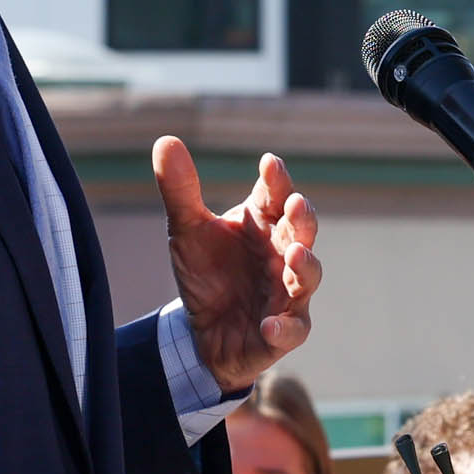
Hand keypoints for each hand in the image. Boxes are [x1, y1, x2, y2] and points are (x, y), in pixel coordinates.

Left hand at [156, 140, 320, 390]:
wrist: (199, 332)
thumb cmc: (205, 273)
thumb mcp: (186, 231)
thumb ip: (180, 190)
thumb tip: (166, 140)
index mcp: (262, 224)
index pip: (274, 196)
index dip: (275, 181)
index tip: (269, 164)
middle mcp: (282, 255)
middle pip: (301, 232)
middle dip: (302, 219)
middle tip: (295, 204)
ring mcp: (287, 294)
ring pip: (307, 277)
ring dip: (305, 266)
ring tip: (295, 255)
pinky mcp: (282, 333)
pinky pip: (292, 330)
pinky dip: (284, 328)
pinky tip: (269, 325)